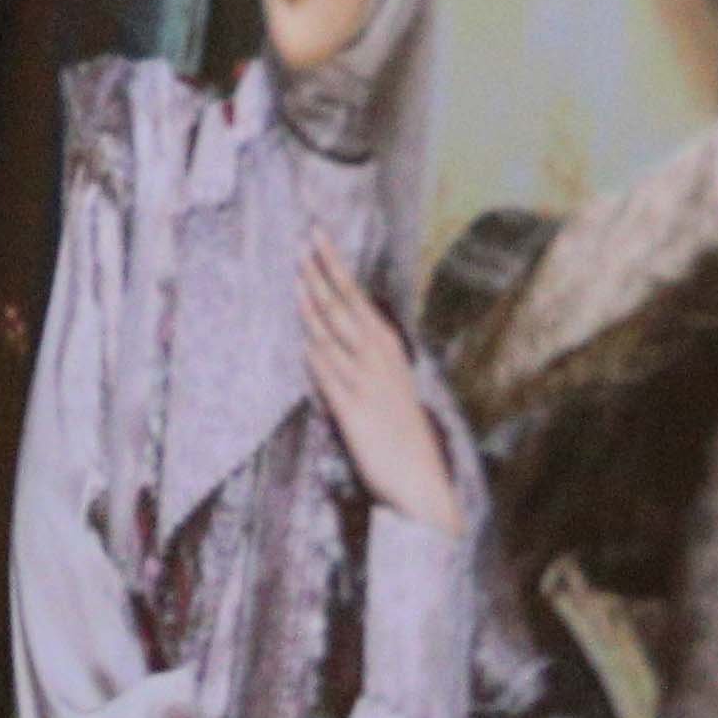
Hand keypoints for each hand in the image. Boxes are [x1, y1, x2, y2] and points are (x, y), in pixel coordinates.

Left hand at [299, 238, 462, 532]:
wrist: (422, 482)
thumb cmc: (402, 431)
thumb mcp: (391, 382)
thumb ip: (368, 355)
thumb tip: (335, 331)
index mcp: (390, 349)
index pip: (358, 297)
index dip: (336, 265)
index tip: (319, 235)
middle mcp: (379, 360)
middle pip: (345, 307)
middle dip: (323, 272)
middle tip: (303, 240)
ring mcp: (367, 384)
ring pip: (334, 336)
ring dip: (314, 306)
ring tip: (296, 277)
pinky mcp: (354, 412)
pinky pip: (330, 378)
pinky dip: (317, 357)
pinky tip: (303, 339)